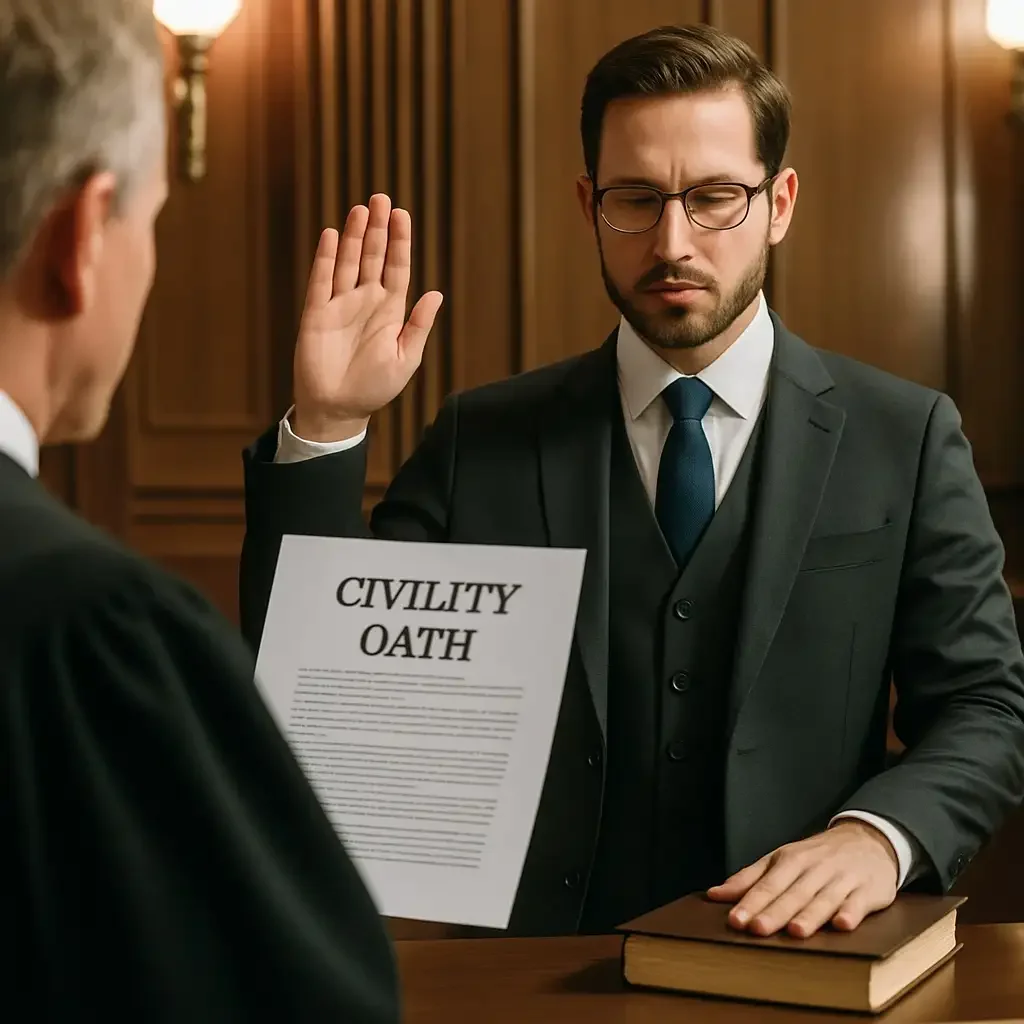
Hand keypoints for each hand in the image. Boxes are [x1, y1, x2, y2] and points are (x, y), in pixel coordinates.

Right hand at [292, 193, 443, 440]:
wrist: (339, 409)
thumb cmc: (375, 388)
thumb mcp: (406, 359)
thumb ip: (418, 326)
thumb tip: (436, 294)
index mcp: (390, 311)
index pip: (397, 268)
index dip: (400, 242)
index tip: (402, 215)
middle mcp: (366, 302)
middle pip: (372, 256)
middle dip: (377, 229)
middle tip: (381, 198)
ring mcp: (340, 305)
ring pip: (347, 262)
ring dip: (353, 236)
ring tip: (360, 209)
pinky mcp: (316, 314)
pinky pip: (321, 280)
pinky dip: (326, 258)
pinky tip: (331, 235)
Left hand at [706, 820, 898, 937]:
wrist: (866, 839)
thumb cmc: (815, 856)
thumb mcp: (780, 860)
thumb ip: (749, 879)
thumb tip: (714, 895)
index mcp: (790, 860)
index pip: (767, 885)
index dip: (750, 903)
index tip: (735, 920)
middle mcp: (814, 869)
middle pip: (792, 893)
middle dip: (774, 912)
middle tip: (757, 929)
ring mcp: (842, 879)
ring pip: (823, 898)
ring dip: (810, 915)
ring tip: (795, 932)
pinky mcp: (868, 890)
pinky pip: (859, 902)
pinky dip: (851, 912)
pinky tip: (843, 925)